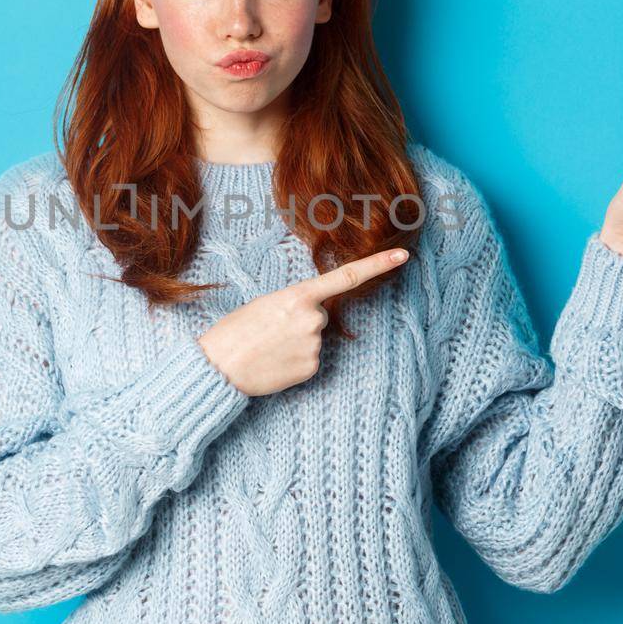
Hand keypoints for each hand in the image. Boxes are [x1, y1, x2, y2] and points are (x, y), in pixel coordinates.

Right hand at [197, 248, 411, 396]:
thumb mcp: (264, 304)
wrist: (220, 366)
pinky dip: (295, 361)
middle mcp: (313, 319)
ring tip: (269, 348)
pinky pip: (311, 360)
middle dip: (300, 322)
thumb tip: (313, 316)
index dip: (377, 265)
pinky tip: (275, 363)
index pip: (347, 276)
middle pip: (320, 316)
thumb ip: (295, 304)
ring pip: (314, 339)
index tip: (402, 255)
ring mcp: (315, 345)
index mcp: (298, 295)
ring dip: (296, 343)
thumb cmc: (236, 331)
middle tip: (271, 331)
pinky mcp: (313, 368)